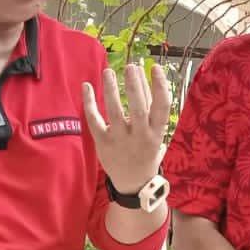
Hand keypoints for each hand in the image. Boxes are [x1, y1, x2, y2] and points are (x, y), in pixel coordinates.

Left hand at [83, 62, 169, 193]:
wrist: (133, 182)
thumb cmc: (145, 150)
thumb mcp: (155, 132)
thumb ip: (149, 106)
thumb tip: (141, 74)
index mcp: (156, 133)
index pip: (162, 107)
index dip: (160, 86)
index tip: (155, 68)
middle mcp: (139, 136)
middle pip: (138, 108)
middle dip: (134, 86)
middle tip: (131, 67)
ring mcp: (120, 140)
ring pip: (114, 112)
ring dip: (111, 90)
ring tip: (108, 72)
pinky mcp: (103, 143)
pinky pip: (94, 120)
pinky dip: (89, 102)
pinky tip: (86, 86)